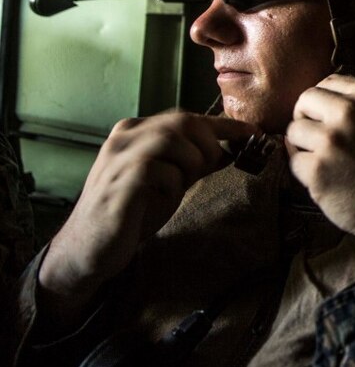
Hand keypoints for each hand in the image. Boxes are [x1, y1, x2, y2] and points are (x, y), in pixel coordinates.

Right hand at [39, 113, 254, 327]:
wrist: (89, 249)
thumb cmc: (132, 212)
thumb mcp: (170, 180)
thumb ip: (194, 162)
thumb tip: (232, 149)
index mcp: (135, 130)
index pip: (187, 117)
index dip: (224, 124)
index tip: (253, 133)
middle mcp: (124, 137)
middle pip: (183, 123)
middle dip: (208, 146)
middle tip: (208, 170)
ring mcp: (119, 158)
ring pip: (174, 142)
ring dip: (190, 166)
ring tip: (179, 186)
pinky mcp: (119, 182)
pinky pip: (160, 171)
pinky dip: (172, 185)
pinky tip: (161, 199)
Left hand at [286, 74, 354, 273]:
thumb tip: (328, 98)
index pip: (328, 82)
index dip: (325, 102)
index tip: (329, 119)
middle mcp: (350, 113)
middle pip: (305, 100)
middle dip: (307, 118)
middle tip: (320, 140)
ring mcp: (331, 141)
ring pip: (293, 131)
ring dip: (304, 146)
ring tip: (326, 162)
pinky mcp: (317, 171)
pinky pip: (294, 161)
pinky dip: (305, 172)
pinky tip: (327, 181)